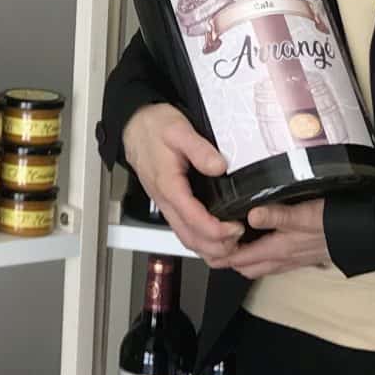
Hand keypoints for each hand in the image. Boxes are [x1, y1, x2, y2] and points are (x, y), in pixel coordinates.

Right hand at [121, 103, 241, 263]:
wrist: (134, 126)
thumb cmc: (154, 128)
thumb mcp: (179, 130)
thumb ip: (199, 149)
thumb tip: (219, 167)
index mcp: (168, 185)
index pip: (193, 219)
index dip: (216, 230)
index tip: (236, 227)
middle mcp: (166, 200)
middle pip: (189, 237)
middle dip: (216, 246)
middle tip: (240, 241)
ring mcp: (166, 204)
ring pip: (186, 237)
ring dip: (209, 248)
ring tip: (232, 244)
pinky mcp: (170, 203)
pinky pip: (184, 230)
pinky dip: (202, 241)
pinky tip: (217, 239)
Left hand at [210, 198, 333, 278]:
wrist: (358, 234)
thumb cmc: (332, 223)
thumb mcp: (302, 215)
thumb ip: (276, 215)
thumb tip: (250, 215)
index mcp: (276, 250)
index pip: (238, 259)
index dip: (219, 253)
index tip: (206, 241)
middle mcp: (280, 260)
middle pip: (244, 267)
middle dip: (226, 259)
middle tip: (212, 243)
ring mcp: (289, 261)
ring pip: (256, 267)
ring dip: (241, 258)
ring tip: (229, 242)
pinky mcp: (297, 257)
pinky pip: (270, 263)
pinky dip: (257, 255)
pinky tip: (257, 241)